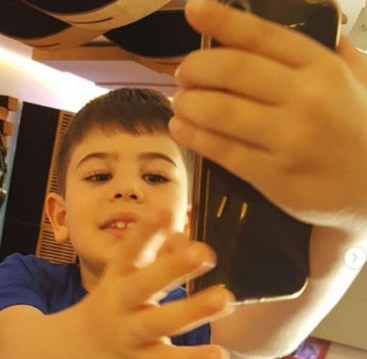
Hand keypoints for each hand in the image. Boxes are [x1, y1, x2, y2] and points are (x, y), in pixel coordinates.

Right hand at [73, 213, 233, 358]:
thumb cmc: (115, 299)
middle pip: (143, 284)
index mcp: (118, 275)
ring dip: (191, 311)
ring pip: (158, 323)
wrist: (80, 343)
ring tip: (225, 299)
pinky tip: (220, 354)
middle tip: (202, 252)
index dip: (144, 232)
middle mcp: (120, 302)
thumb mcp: (128, 274)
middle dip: (170, 268)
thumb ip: (158, 255)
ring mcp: (129, 332)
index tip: (163, 211)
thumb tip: (186, 238)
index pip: (128, 251)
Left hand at [169, 0, 366, 235]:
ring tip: (179, 102)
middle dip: (195, 68)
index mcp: (322, 68)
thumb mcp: (358, 79)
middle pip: (232, 71)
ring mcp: (287, 138)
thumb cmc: (359, 130)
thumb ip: (332, 49)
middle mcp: (304, 98)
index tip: (193, 10)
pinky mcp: (271, 174)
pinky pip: (221, 150)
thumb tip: (312, 18)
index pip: (262, 36)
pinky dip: (193, 136)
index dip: (222, 21)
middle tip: (182, 74)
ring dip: (188, 103)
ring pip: (220, 112)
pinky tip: (180, 128)